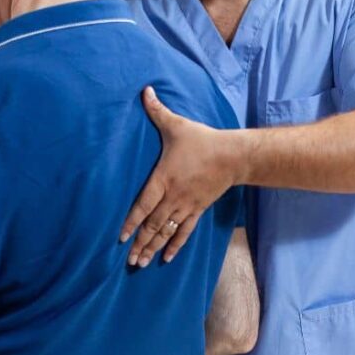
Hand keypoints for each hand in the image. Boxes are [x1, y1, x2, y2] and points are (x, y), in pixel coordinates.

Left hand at [120, 87, 238, 266]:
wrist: (233, 156)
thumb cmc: (202, 141)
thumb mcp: (176, 125)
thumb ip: (157, 110)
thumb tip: (144, 90)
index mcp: (163, 179)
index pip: (143, 205)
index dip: (131, 222)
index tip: (120, 237)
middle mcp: (173, 196)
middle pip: (153, 224)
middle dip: (140, 243)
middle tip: (128, 261)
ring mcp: (186, 205)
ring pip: (166, 231)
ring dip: (153, 248)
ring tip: (141, 264)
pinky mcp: (198, 209)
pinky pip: (184, 231)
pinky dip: (175, 245)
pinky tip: (166, 258)